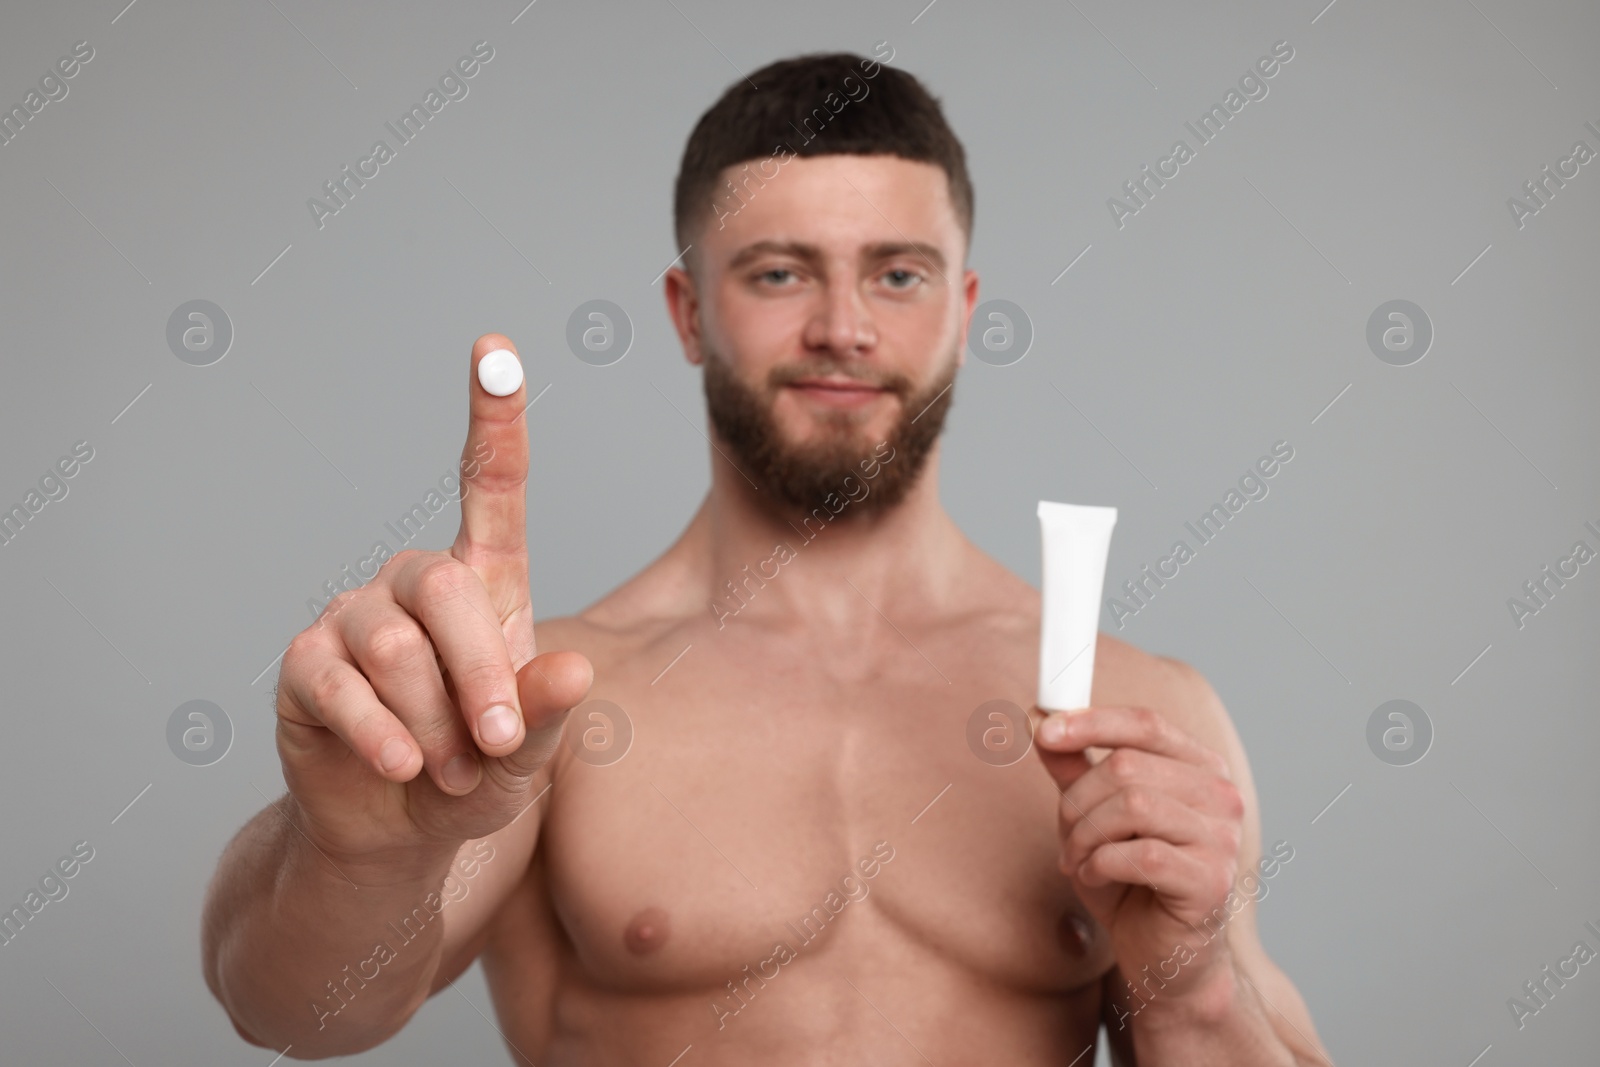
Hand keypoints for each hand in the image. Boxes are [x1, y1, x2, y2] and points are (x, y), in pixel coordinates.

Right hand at [273, 334, 592, 865]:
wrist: (399, 832)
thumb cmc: (478, 773)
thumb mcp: (529, 754)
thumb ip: (551, 717)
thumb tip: (574, 672)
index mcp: (485, 584)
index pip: (490, 486)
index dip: (493, 418)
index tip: (495, 350)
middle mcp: (415, 585)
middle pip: (445, 588)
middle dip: (479, 675)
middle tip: (497, 746)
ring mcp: (351, 618)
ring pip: (393, 647)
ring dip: (431, 722)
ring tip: (448, 771)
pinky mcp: (304, 666)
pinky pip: (340, 687)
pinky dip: (382, 736)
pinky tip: (402, 769)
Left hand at [1036, 707, 1244, 999]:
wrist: (1163, 954)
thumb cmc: (1131, 881)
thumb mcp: (1092, 816)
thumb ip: (1073, 767)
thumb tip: (1039, 718)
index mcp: (1198, 768)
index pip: (1146, 724)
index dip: (1090, 721)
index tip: (1043, 730)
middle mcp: (1220, 795)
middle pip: (1127, 765)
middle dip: (1077, 800)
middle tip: (1064, 833)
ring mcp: (1222, 838)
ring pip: (1131, 806)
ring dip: (1085, 835)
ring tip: (1077, 859)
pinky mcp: (1212, 881)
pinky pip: (1140, 854)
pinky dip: (1101, 864)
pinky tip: (1097, 877)